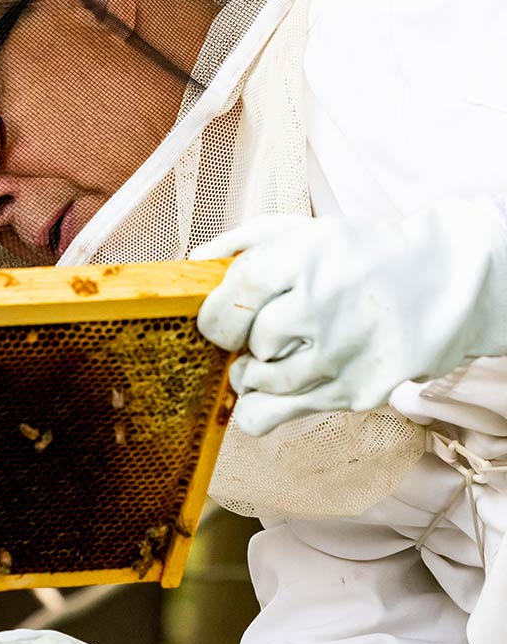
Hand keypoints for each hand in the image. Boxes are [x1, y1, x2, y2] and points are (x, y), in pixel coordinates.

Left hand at [193, 199, 506, 436]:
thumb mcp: (307, 230)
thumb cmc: (363, 256)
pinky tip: (273, 393)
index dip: (216, 315)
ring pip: (261, 382)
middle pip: (248, 343)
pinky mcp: (358, 390)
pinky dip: (266, 408)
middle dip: (240, 345)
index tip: (221, 322)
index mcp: (303, 259)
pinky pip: (280, 413)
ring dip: (255, 375)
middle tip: (255, 338)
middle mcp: (322, 306)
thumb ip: (244, 242)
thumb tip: (192, 265)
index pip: (233, 297)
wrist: (450, 281)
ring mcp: (342, 352)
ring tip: (277, 357)